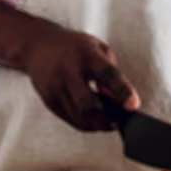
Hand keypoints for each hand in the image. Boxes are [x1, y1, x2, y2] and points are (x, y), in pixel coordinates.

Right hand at [20, 24, 138, 132]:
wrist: (37, 45)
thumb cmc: (73, 46)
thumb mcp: (96, 47)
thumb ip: (112, 71)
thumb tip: (120, 99)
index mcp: (85, 54)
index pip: (108, 74)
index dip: (123, 91)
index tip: (133, 106)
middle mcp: (67, 72)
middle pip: (88, 106)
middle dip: (107, 119)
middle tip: (119, 121)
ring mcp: (55, 88)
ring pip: (79, 118)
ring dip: (97, 124)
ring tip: (108, 121)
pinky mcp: (49, 100)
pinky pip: (70, 120)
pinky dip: (85, 123)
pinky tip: (93, 119)